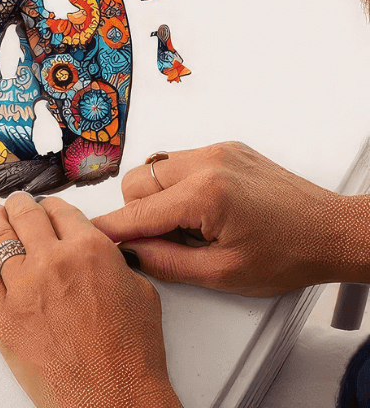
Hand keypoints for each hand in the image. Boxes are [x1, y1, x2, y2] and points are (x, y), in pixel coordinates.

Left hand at [0, 192, 180, 407]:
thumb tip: (94, 248)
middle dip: (19, 206)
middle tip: (16, 207)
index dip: (50, 207)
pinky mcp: (2, 316)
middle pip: (24, 213)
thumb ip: (112, 259)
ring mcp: (23, 287)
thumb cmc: (133, 356)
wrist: (115, 401)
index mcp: (90, 249)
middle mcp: (54, 260)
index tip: (46, 210)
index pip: (58, 209)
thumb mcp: (140, 291)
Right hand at [91, 142, 362, 296]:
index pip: (138, 212)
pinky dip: (178, 184)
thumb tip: (130, 253)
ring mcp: (216, 150)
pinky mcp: (225, 147)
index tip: (90, 235)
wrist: (331, 231)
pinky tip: (203, 208)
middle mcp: (206, 162)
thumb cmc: (290, 254)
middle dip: (140, 212)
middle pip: (137, 182)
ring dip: (158, 196)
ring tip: (190, 224)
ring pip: (154, 167)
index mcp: (205, 194)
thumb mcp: (224, 274)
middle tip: (166, 240)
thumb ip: (167, 263)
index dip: (112, 228)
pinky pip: (179, 160)